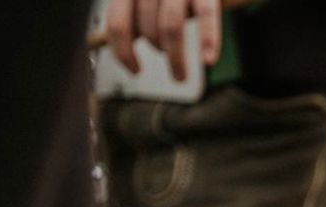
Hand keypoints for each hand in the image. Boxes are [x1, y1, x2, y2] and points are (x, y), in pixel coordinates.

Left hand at [105, 0, 222, 82]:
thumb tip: (124, 46)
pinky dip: (208, 40)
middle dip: (159, 52)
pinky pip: (206, 15)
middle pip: (146, 27)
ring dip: (176, 59)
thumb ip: (136, 13)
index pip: (117, 23)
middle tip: (175, 71)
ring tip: (182, 75)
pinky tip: (208, 60)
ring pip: (170, 27)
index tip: (135, 70)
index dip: (123, 52)